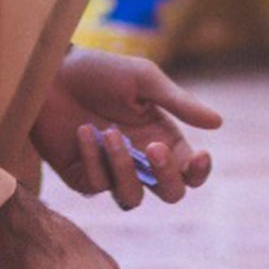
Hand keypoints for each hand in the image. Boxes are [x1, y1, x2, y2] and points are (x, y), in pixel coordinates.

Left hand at [31, 49, 220, 208]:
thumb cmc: (98, 70)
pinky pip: (98, 185)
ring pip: (133, 198)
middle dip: (166, 175)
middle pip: (171, 193)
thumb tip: (218, 122)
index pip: (191, 169)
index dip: (200, 172)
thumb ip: (178, 102)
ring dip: (124, 168)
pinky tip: (82, 131)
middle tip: (152, 147)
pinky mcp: (83, 178)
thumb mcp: (142, 78)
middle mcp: (140, 160)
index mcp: (161, 135)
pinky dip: (93, 159)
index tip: (198, 156)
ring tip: (106, 132)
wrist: (50, 73)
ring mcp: (112, 172)